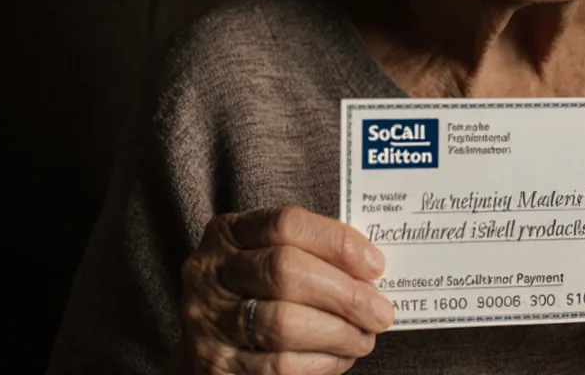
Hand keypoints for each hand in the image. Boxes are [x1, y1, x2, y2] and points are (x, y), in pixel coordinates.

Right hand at [176, 206, 393, 373]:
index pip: (286, 224)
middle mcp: (211, 273)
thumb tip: (369, 270)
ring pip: (284, 323)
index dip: (337, 242)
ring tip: (364, 337)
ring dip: (338, 333)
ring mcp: (209, 321)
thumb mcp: (269, 256)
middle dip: (345, 294)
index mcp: (229, 234)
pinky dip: (321, 362)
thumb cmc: (255, 291)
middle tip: (380, 311)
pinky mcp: (218, 366)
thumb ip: (313, 253)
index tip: (375, 265)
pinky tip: (340, 357)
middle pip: (285, 271)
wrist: (204, 344)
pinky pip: (279, 365)